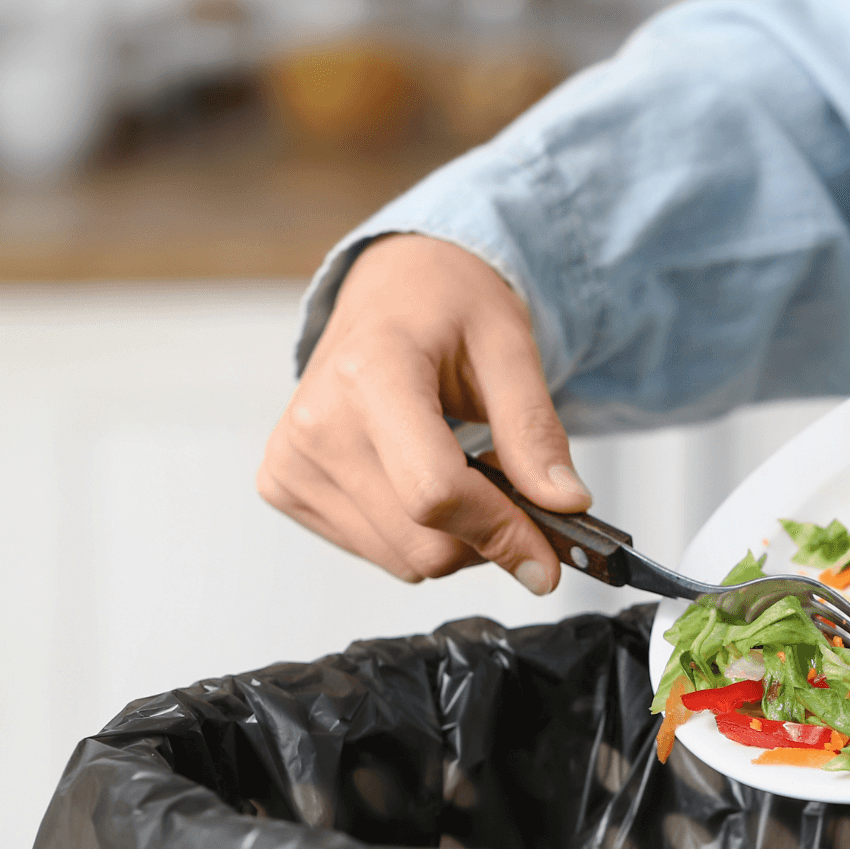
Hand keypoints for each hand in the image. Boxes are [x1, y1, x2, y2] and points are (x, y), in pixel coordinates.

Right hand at [257, 234, 587, 589]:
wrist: (393, 288)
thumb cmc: (447, 307)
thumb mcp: (510, 350)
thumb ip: (535, 432)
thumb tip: (566, 506)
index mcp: (370, 374)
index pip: (436, 494)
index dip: (502, 532)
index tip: (548, 553)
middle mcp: (317, 421)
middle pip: (423, 544)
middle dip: (485, 534)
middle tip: (508, 483)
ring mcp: (292, 458)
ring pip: (403, 560)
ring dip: (453, 537)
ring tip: (460, 467)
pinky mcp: (283, 484)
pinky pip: (375, 551)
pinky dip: (414, 532)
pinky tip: (417, 476)